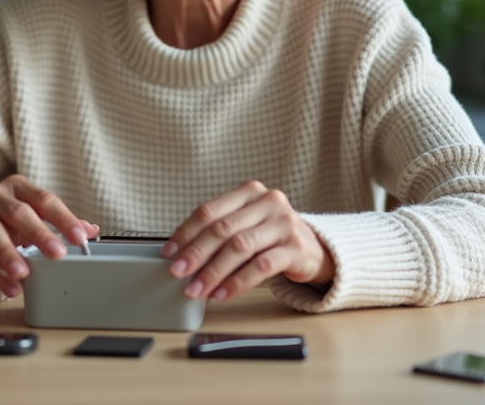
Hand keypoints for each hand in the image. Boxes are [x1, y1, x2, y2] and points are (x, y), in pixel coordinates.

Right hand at [0, 174, 98, 297]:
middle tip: (58, 254)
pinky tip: (11, 287)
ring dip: (9, 254)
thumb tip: (91, 230)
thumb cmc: (10, 222)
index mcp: (18, 187)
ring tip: (24, 273)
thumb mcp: (35, 217)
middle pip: (18, 212)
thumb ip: (61, 223)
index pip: (44, 199)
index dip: (64, 219)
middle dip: (40, 234)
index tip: (81, 238)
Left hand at [162, 181, 333, 301]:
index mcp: (249, 192)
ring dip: (213, 271)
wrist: (315, 249)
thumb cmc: (271, 237)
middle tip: (178, 273)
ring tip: (197, 289)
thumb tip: (181, 257)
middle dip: (196, 254)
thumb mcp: (247, 226)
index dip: (186, 233)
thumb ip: (220, 234)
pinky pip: (261, 266)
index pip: (209, 211)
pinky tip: (222, 293)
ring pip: (240, 247)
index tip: (169, 253)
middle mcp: (268, 202)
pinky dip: (237, 282)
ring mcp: (284, 223)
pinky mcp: (296, 247)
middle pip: (222, 229)